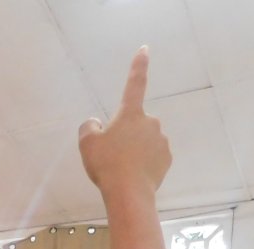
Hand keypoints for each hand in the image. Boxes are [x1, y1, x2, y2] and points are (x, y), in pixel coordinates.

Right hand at [78, 47, 170, 198]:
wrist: (129, 193)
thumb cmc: (106, 164)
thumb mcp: (86, 143)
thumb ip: (89, 127)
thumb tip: (97, 123)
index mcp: (130, 114)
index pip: (135, 84)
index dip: (138, 65)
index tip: (145, 49)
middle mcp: (150, 122)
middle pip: (134, 123)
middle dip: (125, 133)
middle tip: (111, 153)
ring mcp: (161, 140)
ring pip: (143, 141)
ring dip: (134, 149)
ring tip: (121, 167)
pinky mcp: (167, 159)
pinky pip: (152, 156)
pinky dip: (143, 163)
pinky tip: (133, 175)